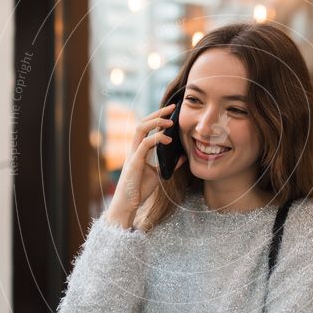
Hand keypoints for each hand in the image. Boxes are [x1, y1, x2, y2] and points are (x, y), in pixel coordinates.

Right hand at [105, 103, 186, 226]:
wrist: (129, 204)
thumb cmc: (140, 189)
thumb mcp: (159, 174)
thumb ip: (169, 164)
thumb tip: (183, 157)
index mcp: (139, 150)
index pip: (146, 127)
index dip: (157, 117)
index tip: (171, 111)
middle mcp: (134, 149)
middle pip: (142, 123)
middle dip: (157, 114)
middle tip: (172, 108)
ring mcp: (133, 154)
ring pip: (141, 129)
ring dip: (155, 122)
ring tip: (170, 122)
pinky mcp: (134, 162)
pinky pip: (144, 144)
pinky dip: (156, 139)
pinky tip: (167, 140)